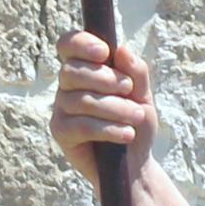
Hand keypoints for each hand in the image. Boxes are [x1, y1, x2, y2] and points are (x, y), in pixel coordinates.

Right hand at [48, 30, 159, 170]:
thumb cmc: (136, 122)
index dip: (81, 43)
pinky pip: (81, 125)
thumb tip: (121, 50)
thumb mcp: (143, 94)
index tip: (105, 53)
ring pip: (81, 100)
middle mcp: (67, 85)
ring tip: (137, 117)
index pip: (68, 44)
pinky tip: (126, 134)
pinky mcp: (60, 132)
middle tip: (129, 90)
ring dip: (115, 107)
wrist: (135, 162)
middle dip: (105, 79)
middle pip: (72, 71)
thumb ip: (136, 72)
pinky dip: (108, 128)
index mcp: (85, 68)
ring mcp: (61, 108)